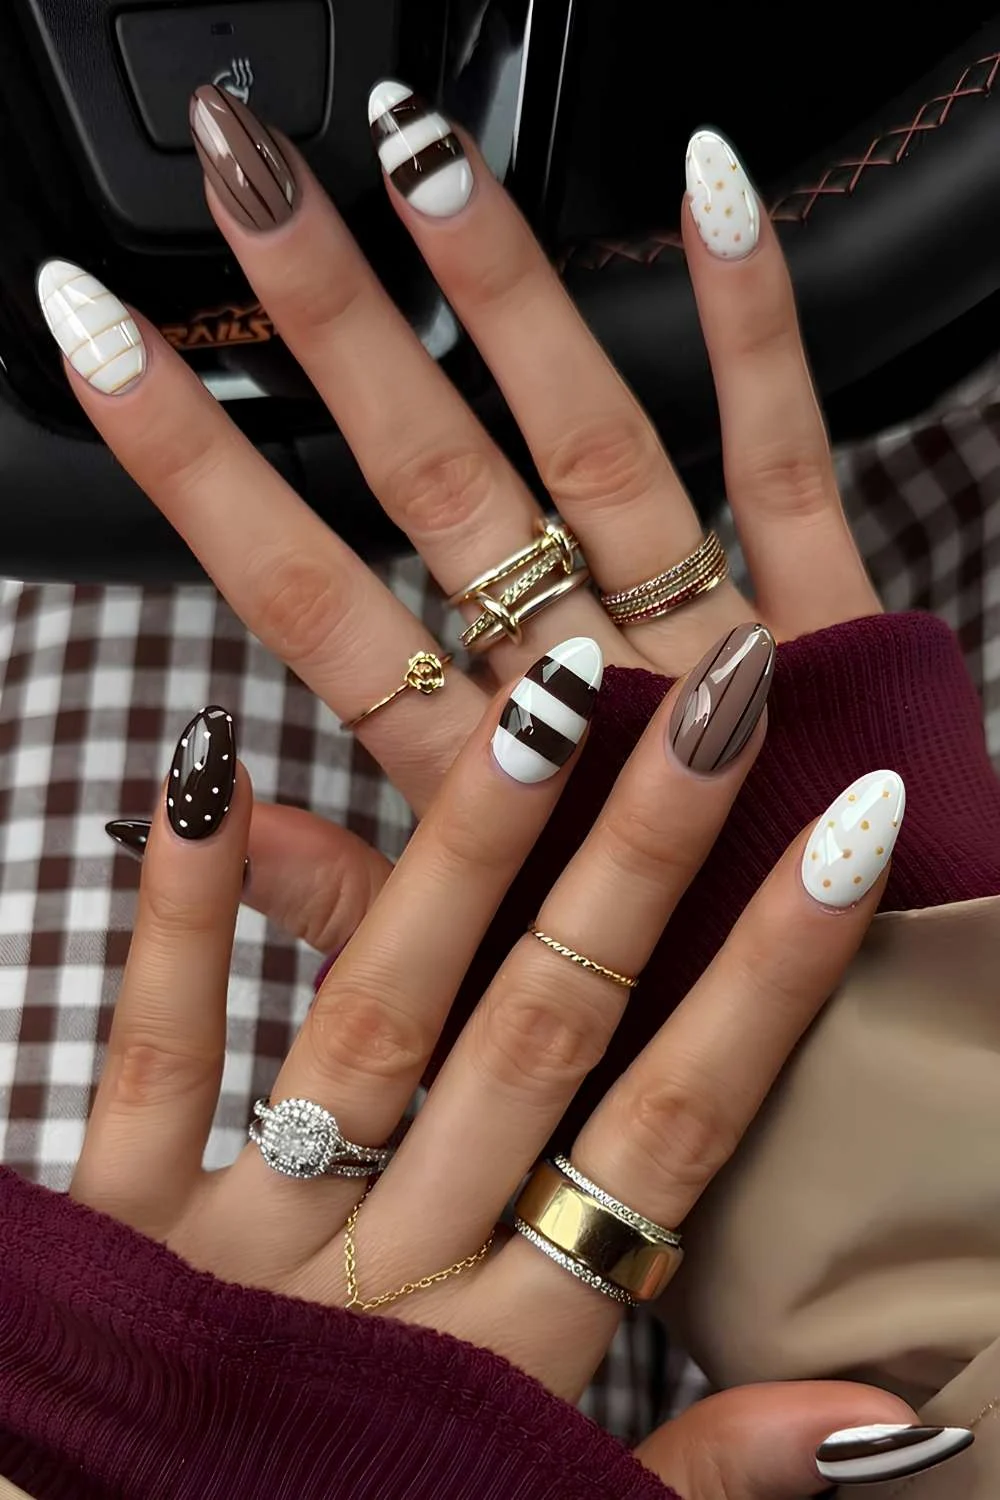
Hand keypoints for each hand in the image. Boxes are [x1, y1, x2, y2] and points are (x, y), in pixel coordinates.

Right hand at [44, 87, 879, 957]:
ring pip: (593, 449)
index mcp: (479, 783)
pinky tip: (708, 199)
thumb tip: (191, 812)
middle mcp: (586, 697)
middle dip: (336, 332)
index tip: (109, 350)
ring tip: (422, 157)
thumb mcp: (458, 991)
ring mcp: (710, 651)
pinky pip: (788, 466)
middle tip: (252, 184)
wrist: (854, 1075)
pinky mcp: (838, 636)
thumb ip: (337, 890)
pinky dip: (753, 333)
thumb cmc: (646, 1029)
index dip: (199, 474)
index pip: (307, 604)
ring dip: (508, 297)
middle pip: (439, 490)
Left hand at [71, 638, 936, 1496]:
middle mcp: (391, 1280)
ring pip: (382, 1016)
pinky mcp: (114, 1225)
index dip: (764, 988)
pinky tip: (208, 771)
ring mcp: (244, 1245)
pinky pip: (161, 1051)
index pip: (669, 1137)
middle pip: (540, 1035)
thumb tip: (885, 1417)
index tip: (846, 838)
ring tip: (535, 709)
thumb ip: (704, 1469)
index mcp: (509, 1350)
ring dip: (464, 856)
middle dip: (638, 866)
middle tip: (716, 709)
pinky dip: (186, 912)